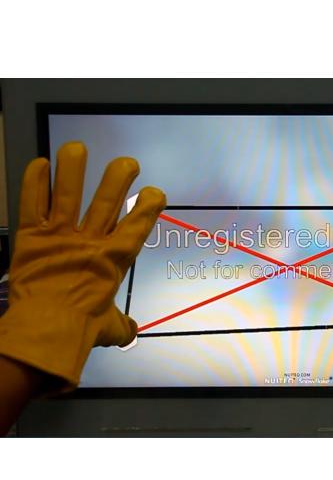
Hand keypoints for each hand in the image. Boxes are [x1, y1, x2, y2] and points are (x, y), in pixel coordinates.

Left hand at [0, 141, 165, 387]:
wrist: (46, 330)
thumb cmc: (83, 329)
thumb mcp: (109, 329)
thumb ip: (121, 326)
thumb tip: (130, 332)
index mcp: (113, 260)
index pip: (136, 226)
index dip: (147, 207)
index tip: (155, 192)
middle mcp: (90, 241)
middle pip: (106, 202)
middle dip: (118, 179)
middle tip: (127, 162)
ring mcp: (60, 236)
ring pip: (68, 195)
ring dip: (73, 169)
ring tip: (76, 147)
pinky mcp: (32, 237)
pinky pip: (32, 204)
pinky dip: (34, 183)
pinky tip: (39, 162)